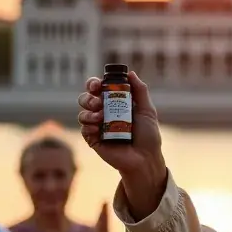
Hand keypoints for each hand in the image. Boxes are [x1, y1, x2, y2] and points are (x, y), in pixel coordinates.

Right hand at [77, 70, 166, 218]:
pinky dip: (89, 125)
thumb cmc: (149, 136)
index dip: (93, 83)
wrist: (145, 158)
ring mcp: (97, 126)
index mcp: (115, 104)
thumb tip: (130, 73)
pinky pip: (84, 128)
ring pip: (82, 112)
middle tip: (99, 102)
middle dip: (89, 97)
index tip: (97, 85)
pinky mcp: (93, 140)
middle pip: (86, 98)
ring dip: (88, 111)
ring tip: (101, 117)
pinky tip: (98, 128)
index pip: (98, 88)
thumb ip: (140, 91)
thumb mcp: (147, 110)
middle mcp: (103, 113)